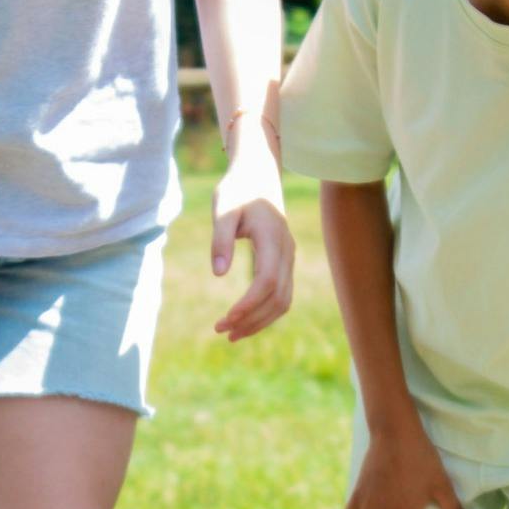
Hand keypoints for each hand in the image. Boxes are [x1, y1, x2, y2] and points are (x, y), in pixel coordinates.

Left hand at [206, 142, 295, 341]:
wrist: (258, 174)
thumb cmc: (237, 189)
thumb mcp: (223, 208)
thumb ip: (220, 239)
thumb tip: (218, 274)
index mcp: (273, 238)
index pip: (267, 281)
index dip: (249, 304)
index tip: (227, 318)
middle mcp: (287, 251)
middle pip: (278, 297)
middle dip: (252, 319)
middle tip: (222, 331)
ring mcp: (289, 257)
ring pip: (283, 301)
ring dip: (259, 321)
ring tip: (231, 334)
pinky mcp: (285, 262)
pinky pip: (282, 295)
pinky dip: (265, 312)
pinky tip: (244, 320)